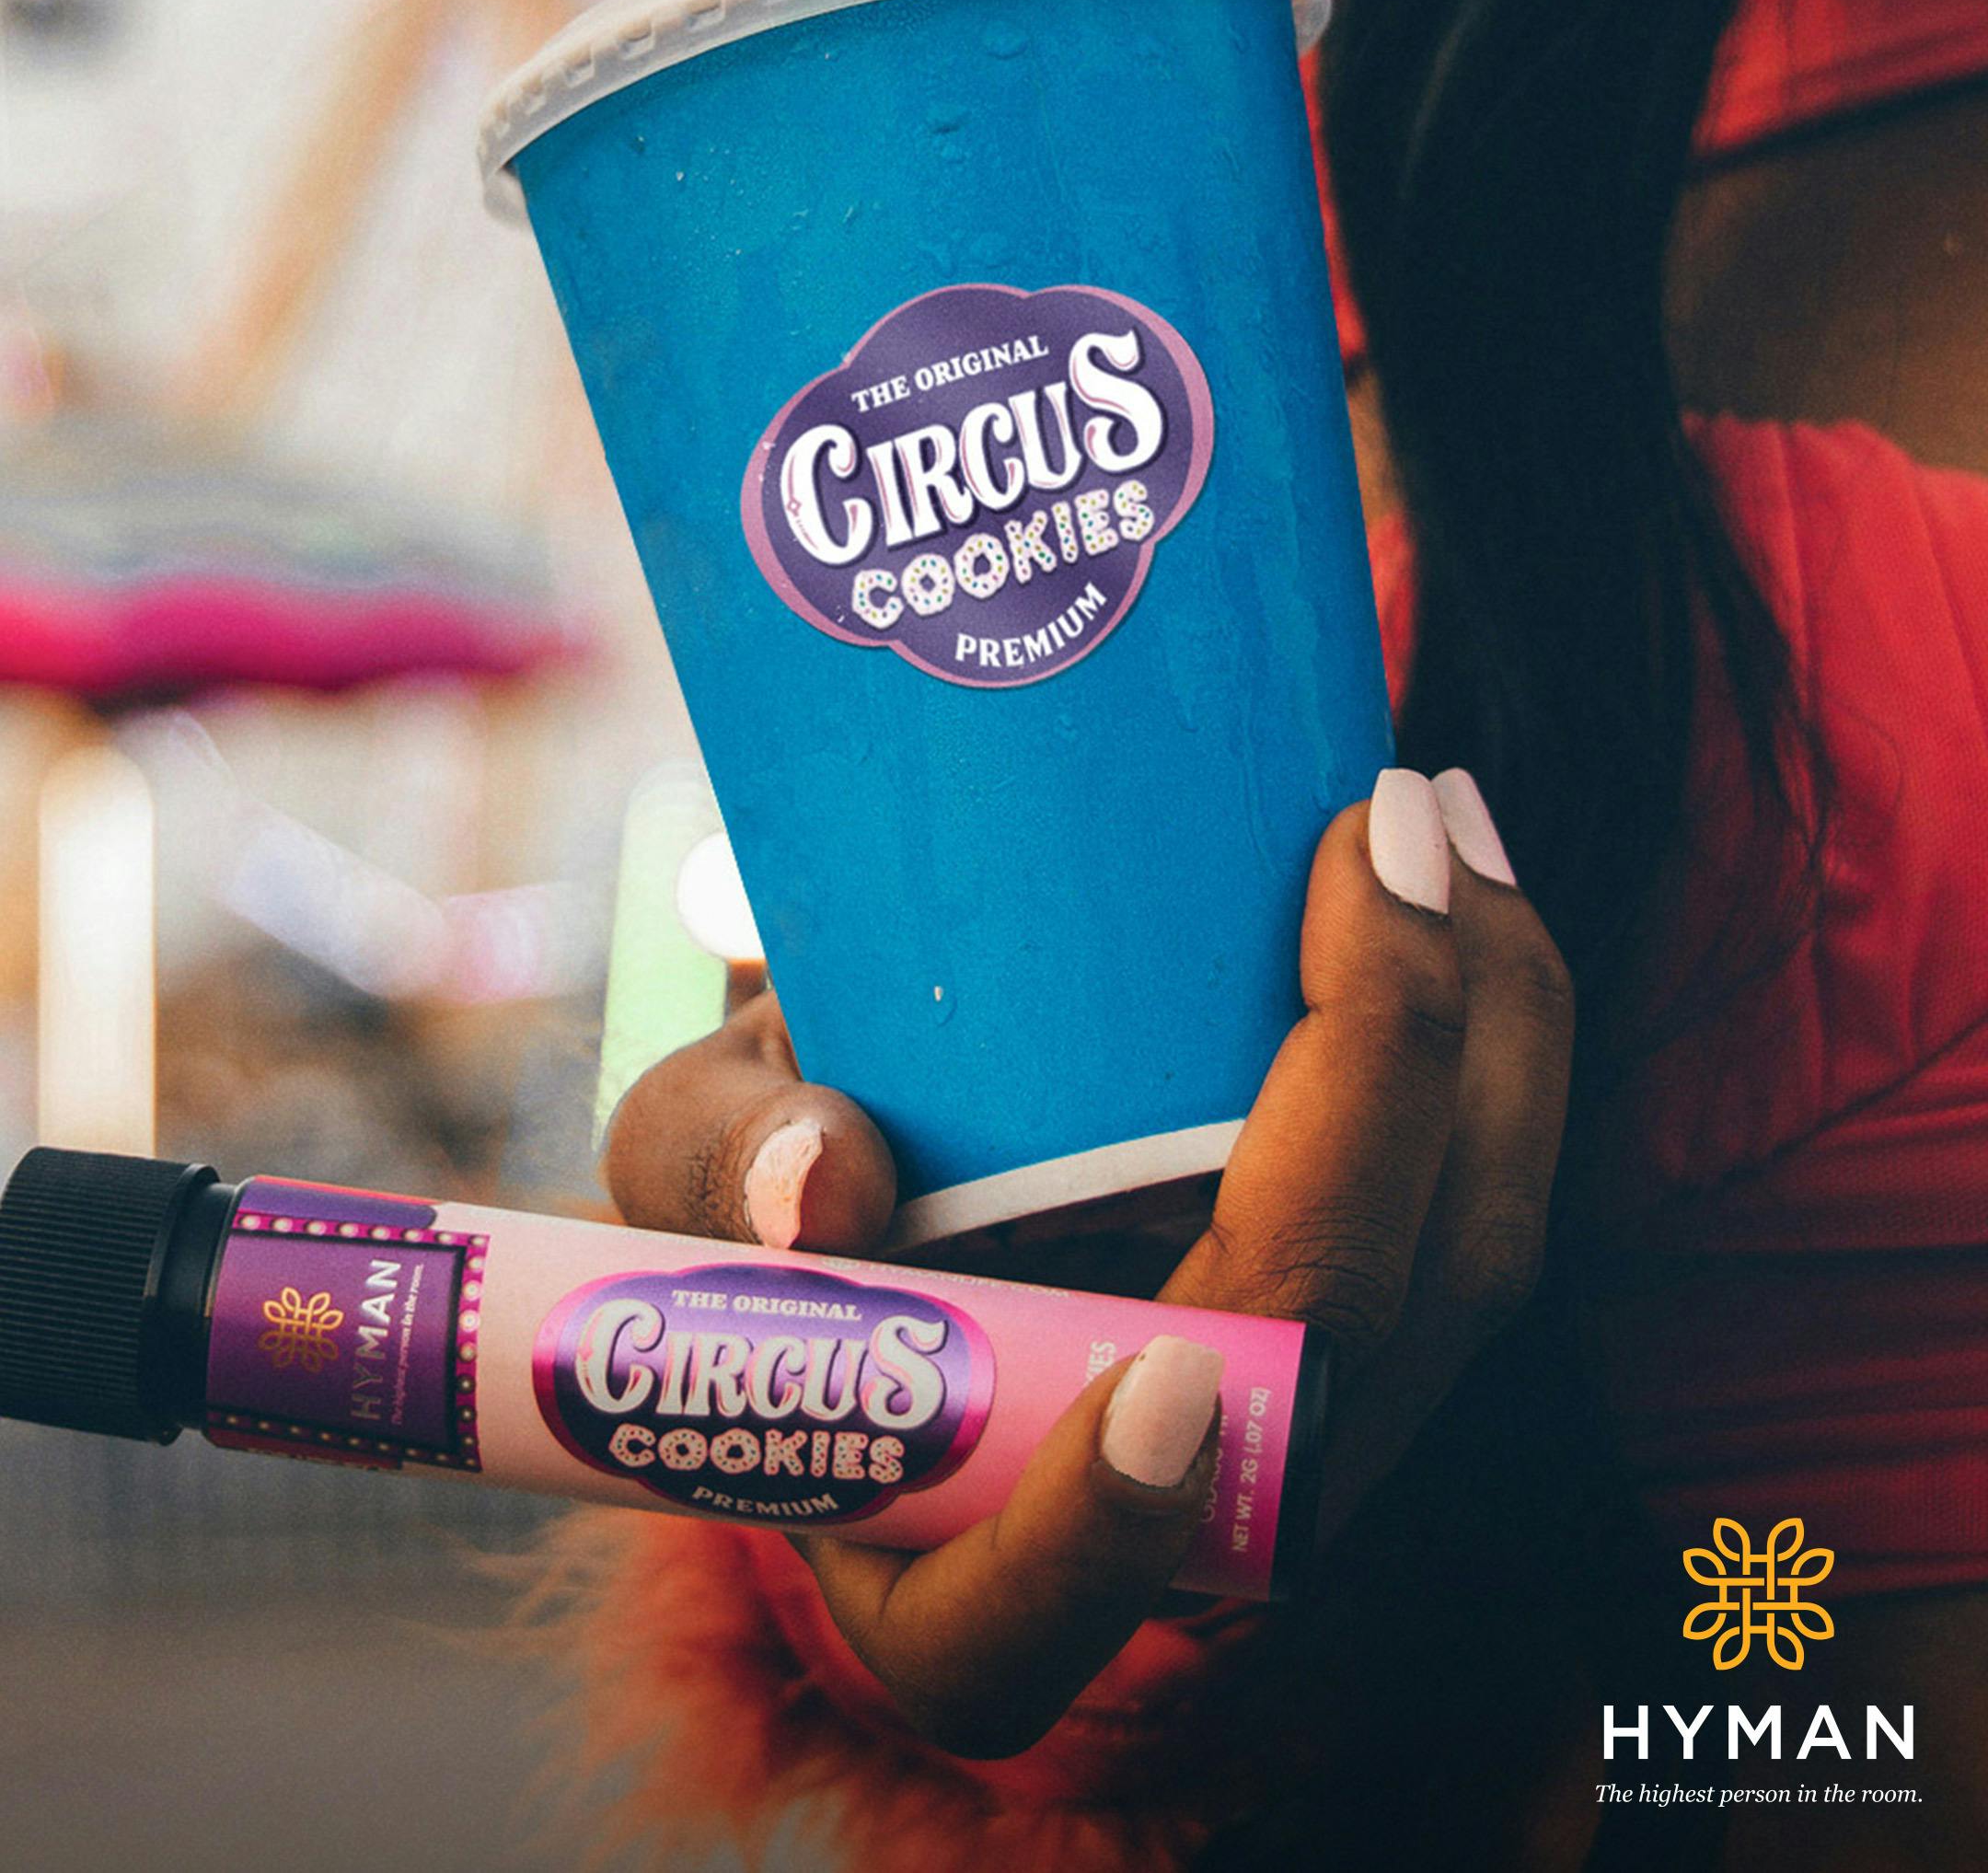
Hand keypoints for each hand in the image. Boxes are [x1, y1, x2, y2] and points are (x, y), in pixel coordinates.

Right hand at [603, 766, 1572, 1756]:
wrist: (884, 1171)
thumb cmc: (770, 1201)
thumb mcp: (686, 1179)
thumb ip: (714, 1174)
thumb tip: (820, 1183)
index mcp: (946, 1575)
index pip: (1025, 1623)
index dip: (1105, 1530)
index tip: (1160, 1383)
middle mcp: (1163, 1531)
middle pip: (1325, 1376)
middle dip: (1395, 1089)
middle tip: (1377, 835)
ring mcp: (1296, 1427)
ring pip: (1460, 1273)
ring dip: (1491, 1031)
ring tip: (1438, 812)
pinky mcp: (1373, 1318)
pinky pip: (1481, 1199)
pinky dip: (1496, 1035)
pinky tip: (1459, 881)